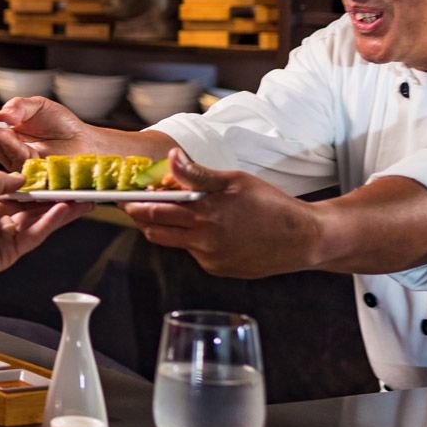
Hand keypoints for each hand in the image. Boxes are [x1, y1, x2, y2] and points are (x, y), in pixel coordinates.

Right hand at [0, 95, 83, 168]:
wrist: (86, 143)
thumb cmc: (63, 126)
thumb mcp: (38, 106)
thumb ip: (19, 106)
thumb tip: (1, 114)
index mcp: (6, 136)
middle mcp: (7, 151)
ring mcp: (16, 162)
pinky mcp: (29, 170)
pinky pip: (13, 154)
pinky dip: (5, 143)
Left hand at [0, 171, 92, 292]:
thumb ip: (2, 182)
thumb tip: (23, 176)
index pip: (24, 192)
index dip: (42, 185)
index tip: (61, 177)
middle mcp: (1, 219)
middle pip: (36, 208)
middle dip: (59, 199)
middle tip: (82, 189)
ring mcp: (6, 237)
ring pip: (40, 222)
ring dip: (61, 211)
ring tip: (82, 200)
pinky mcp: (9, 253)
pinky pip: (33, 235)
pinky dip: (49, 223)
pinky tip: (62, 210)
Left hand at [122, 148, 322, 277]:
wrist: (303, 239)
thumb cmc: (271, 204)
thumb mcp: (235, 181)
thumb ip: (198, 174)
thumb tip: (171, 157)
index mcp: (204, 215)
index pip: (153, 212)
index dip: (134, 205)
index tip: (123, 197)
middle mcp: (203, 240)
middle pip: (155, 231)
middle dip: (143, 217)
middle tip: (138, 204)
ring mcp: (209, 258)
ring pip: (173, 242)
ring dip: (167, 228)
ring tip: (176, 211)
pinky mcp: (218, 269)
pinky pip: (194, 252)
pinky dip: (193, 239)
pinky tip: (211, 228)